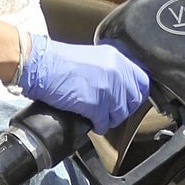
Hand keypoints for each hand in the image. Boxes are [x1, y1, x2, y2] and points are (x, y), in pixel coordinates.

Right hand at [19, 35, 149, 134]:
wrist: (42, 66)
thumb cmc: (61, 62)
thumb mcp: (94, 58)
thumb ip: (111, 70)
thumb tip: (120, 89)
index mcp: (117, 58)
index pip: (143, 81)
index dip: (136, 94)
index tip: (129, 101)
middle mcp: (116, 72)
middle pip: (134, 100)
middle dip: (123, 109)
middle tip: (111, 111)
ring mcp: (107, 88)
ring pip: (120, 114)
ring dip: (109, 119)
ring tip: (98, 117)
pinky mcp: (95, 104)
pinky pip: (104, 123)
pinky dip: (98, 126)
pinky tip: (90, 121)